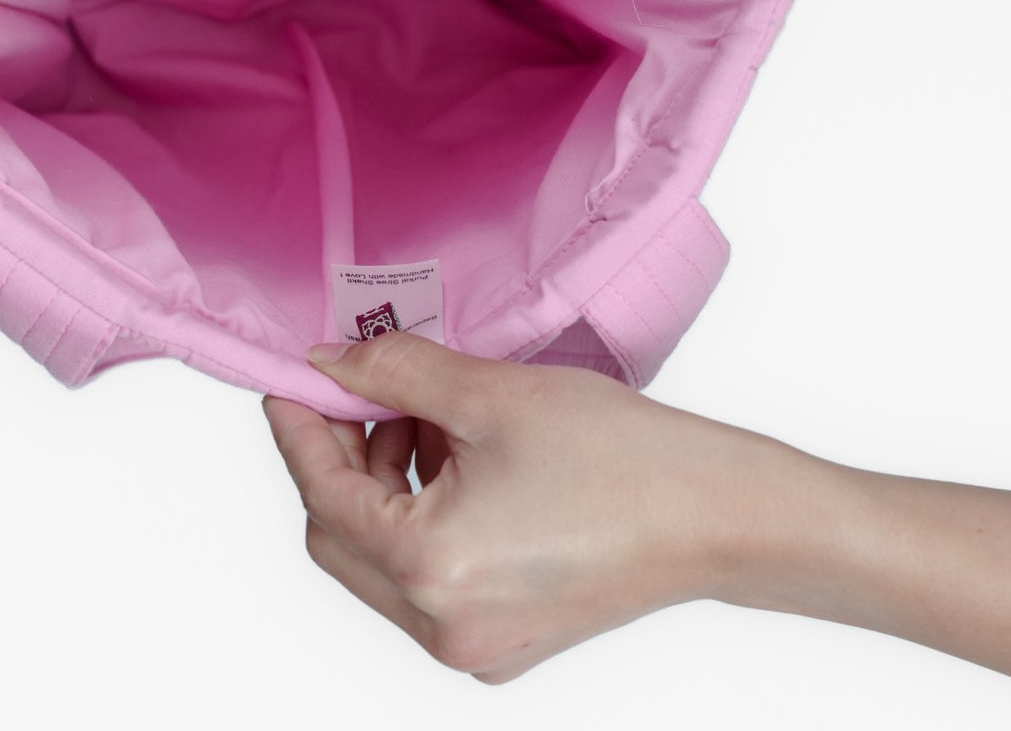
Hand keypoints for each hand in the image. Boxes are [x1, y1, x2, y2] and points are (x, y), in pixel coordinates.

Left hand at [258, 329, 813, 681]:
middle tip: (363, 393)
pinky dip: (425, 519)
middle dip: (341, 460)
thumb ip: (393, 374)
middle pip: (341, 538)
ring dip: (386, 485)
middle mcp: (442, 628)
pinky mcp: (503, 644)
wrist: (718, 515)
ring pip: (382, 561)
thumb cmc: (621, 457)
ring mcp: (474, 647)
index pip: (322, 495)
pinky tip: (460, 460)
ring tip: (431, 417)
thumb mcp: (489, 395)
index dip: (300, 430)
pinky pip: (427, 581)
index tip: (292, 382)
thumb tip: (328, 363)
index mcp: (429, 570)